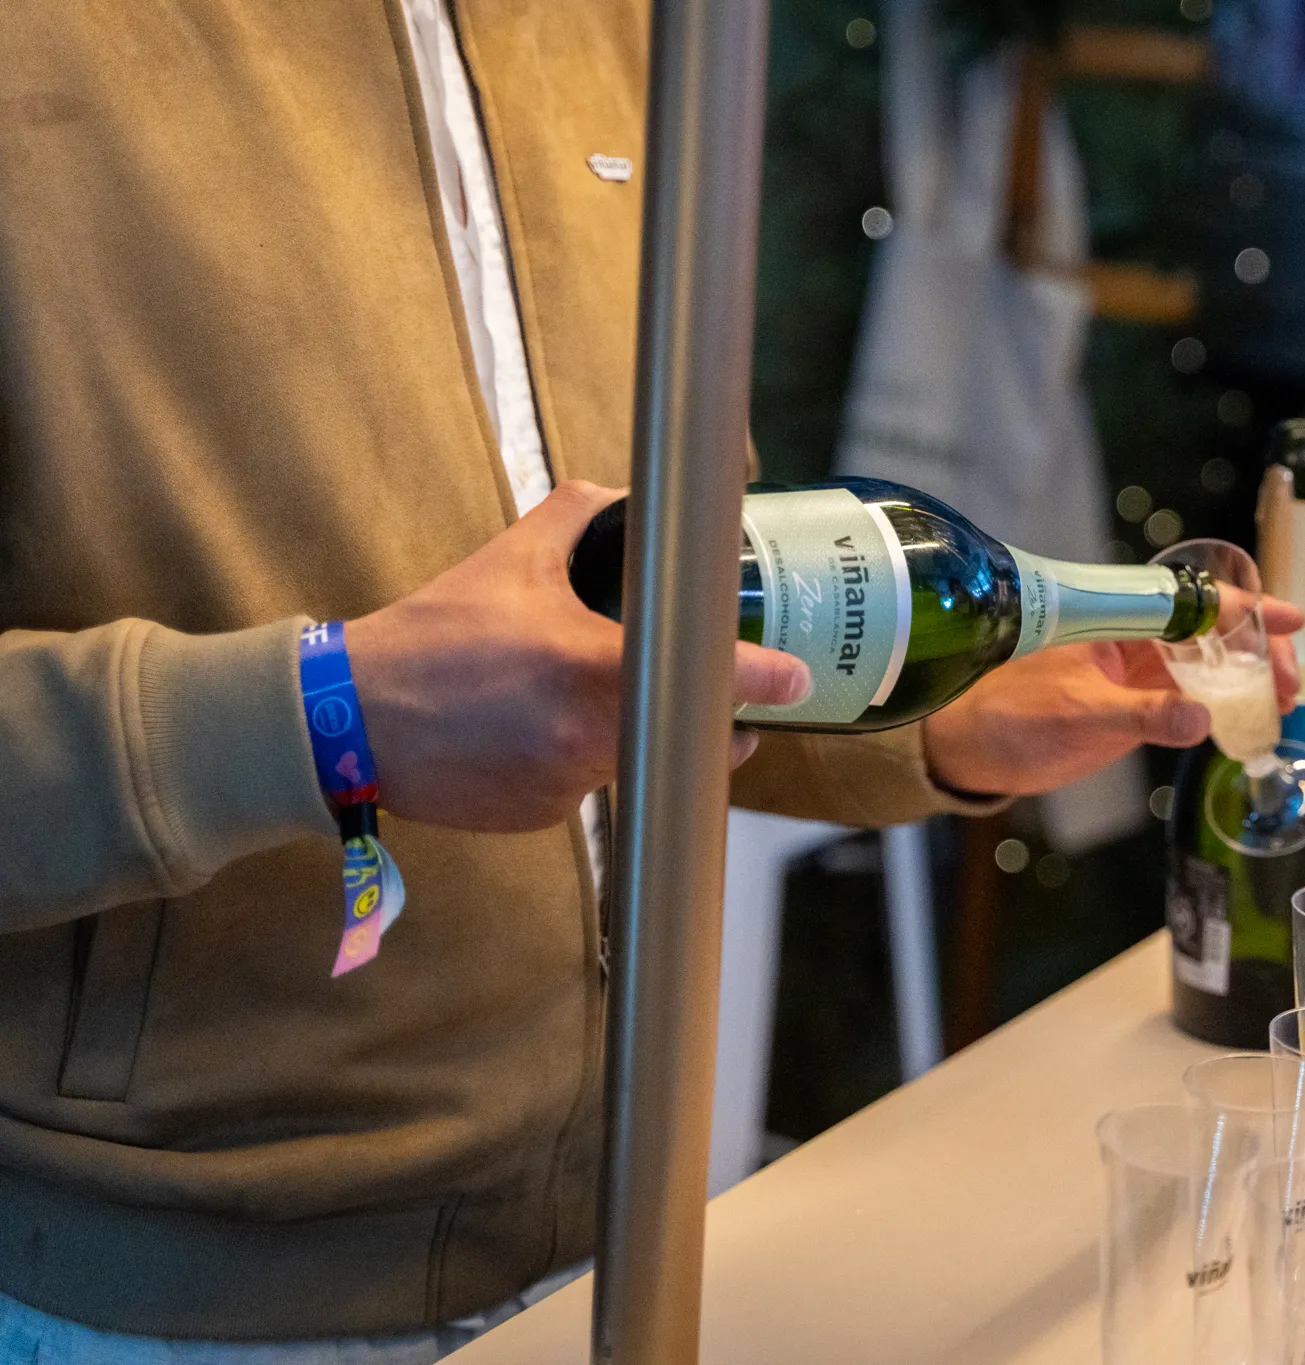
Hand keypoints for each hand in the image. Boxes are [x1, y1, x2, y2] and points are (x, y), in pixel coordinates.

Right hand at [347, 482, 808, 832]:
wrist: (348, 722)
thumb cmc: (430, 638)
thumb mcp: (506, 560)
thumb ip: (576, 517)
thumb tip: (627, 496)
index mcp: (587, 667)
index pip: (699, 679)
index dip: (760, 681)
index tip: (797, 680)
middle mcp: (585, 737)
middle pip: (688, 739)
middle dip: (715, 723)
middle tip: (728, 705)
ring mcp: (566, 786)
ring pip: (637, 764)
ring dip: (637, 738)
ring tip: (589, 706)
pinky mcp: (542, 818)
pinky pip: (589, 790)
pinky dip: (582, 764)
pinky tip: (538, 736)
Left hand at [921, 596, 1304, 797]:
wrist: (969, 751)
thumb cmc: (1010, 717)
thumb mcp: (1079, 716)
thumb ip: (1142, 717)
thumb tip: (1201, 717)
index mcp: (1115, 620)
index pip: (1193, 601)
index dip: (1246, 607)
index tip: (1291, 618)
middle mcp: (1130, 640)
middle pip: (1210, 632)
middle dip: (1257, 650)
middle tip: (1288, 683)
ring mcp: (1133, 673)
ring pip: (1205, 665)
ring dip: (1245, 680)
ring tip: (1280, 704)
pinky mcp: (1131, 705)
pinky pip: (1189, 698)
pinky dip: (1221, 708)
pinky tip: (1245, 724)